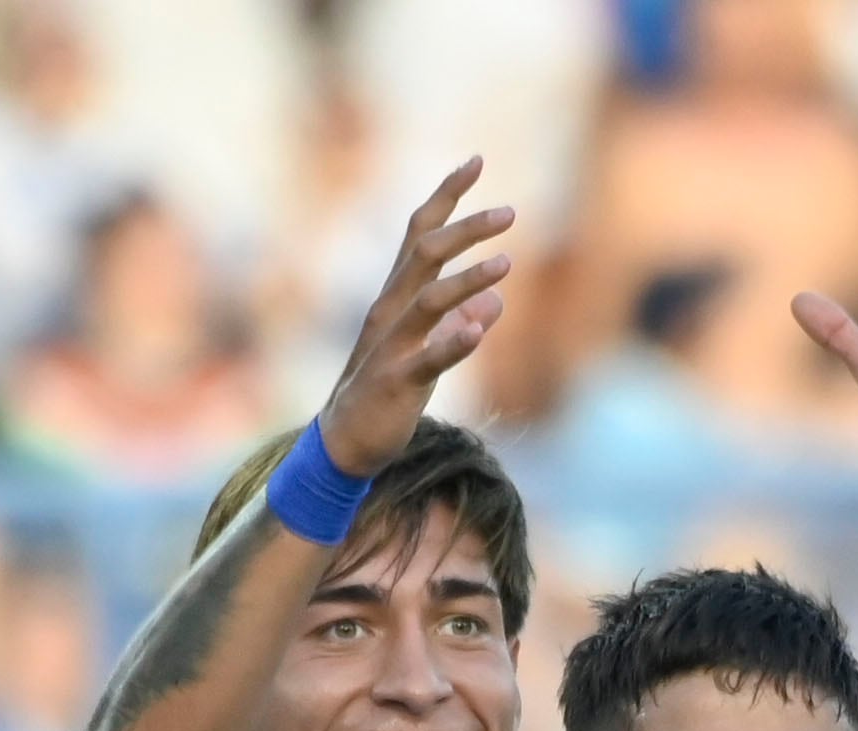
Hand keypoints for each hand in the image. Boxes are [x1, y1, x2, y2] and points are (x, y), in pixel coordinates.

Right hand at [317, 160, 514, 477]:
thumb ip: (460, 325)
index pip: (421, 233)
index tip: (477, 160)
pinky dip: (453, 342)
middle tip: (509, 212)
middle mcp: (391, 311)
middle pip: (425, 254)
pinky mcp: (396, 382)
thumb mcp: (430, 353)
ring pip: (428, 301)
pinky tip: (480, 330)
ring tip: (506, 263)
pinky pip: (427, 359)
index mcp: (398, 297)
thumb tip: (495, 305)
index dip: (448, 196)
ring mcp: (391, 346)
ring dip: (466, 280)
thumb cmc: (388, 393)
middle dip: (466, 228)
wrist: (347, 442)